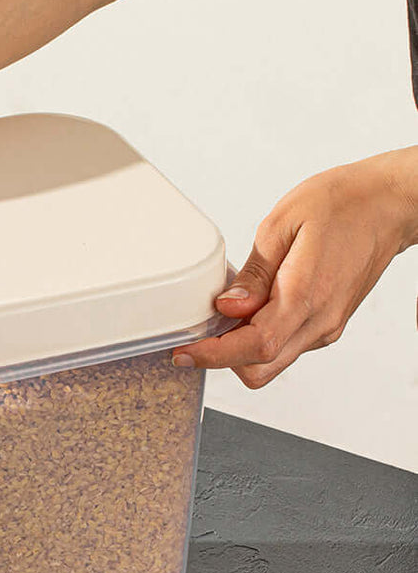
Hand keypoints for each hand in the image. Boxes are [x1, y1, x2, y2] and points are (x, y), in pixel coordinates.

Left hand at [172, 147, 417, 387]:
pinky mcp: (328, 323)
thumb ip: (254, 275)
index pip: (254, 347)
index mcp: (305, 296)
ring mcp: (327, 326)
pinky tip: (249, 310)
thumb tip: (227, 307)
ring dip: (240, 350)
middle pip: (261, 368)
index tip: (184, 353)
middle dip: (221, 359)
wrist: (389, 204)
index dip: (213, 356)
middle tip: (195, 335)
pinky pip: (286, 346)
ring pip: (273, 362)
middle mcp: (320, 321)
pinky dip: (260, 339)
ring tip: (222, 316)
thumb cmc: (341, 205)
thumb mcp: (282, 225)